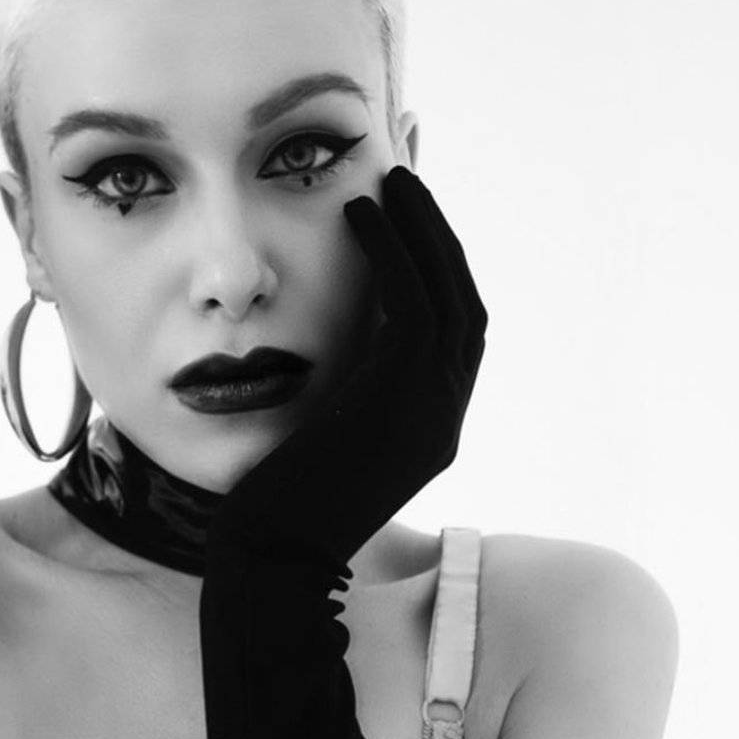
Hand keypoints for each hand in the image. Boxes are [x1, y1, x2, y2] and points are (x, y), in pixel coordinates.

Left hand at [208, 166, 486, 578]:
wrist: (273, 557)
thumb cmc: (275, 507)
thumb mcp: (322, 442)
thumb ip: (345, 397)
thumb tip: (331, 350)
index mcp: (430, 429)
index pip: (455, 334)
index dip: (439, 273)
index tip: (407, 224)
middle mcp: (445, 418)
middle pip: (466, 305)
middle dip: (440, 240)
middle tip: (407, 183)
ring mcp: (432, 411)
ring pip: (448, 296)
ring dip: (420, 230)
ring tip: (388, 181)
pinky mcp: (401, 400)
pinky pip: (412, 305)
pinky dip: (392, 251)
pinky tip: (359, 215)